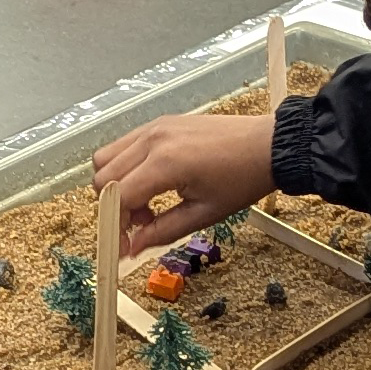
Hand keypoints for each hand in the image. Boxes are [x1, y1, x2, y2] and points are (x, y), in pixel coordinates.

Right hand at [94, 114, 273, 254]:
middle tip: (141, 224)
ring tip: (147, 202)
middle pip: (102, 177)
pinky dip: (126, 167)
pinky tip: (152, 182)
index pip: (117, 198)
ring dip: (116, 185)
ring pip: (106, 158)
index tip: (122, 247)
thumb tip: (133, 247)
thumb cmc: (242, 179)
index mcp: (164, 164)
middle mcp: (152, 140)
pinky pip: (124, 145)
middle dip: (114, 207)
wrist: (268, 145)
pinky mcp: (159, 123)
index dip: (115, 227)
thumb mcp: (204, 214)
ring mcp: (154, 127)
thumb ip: (162, 231)